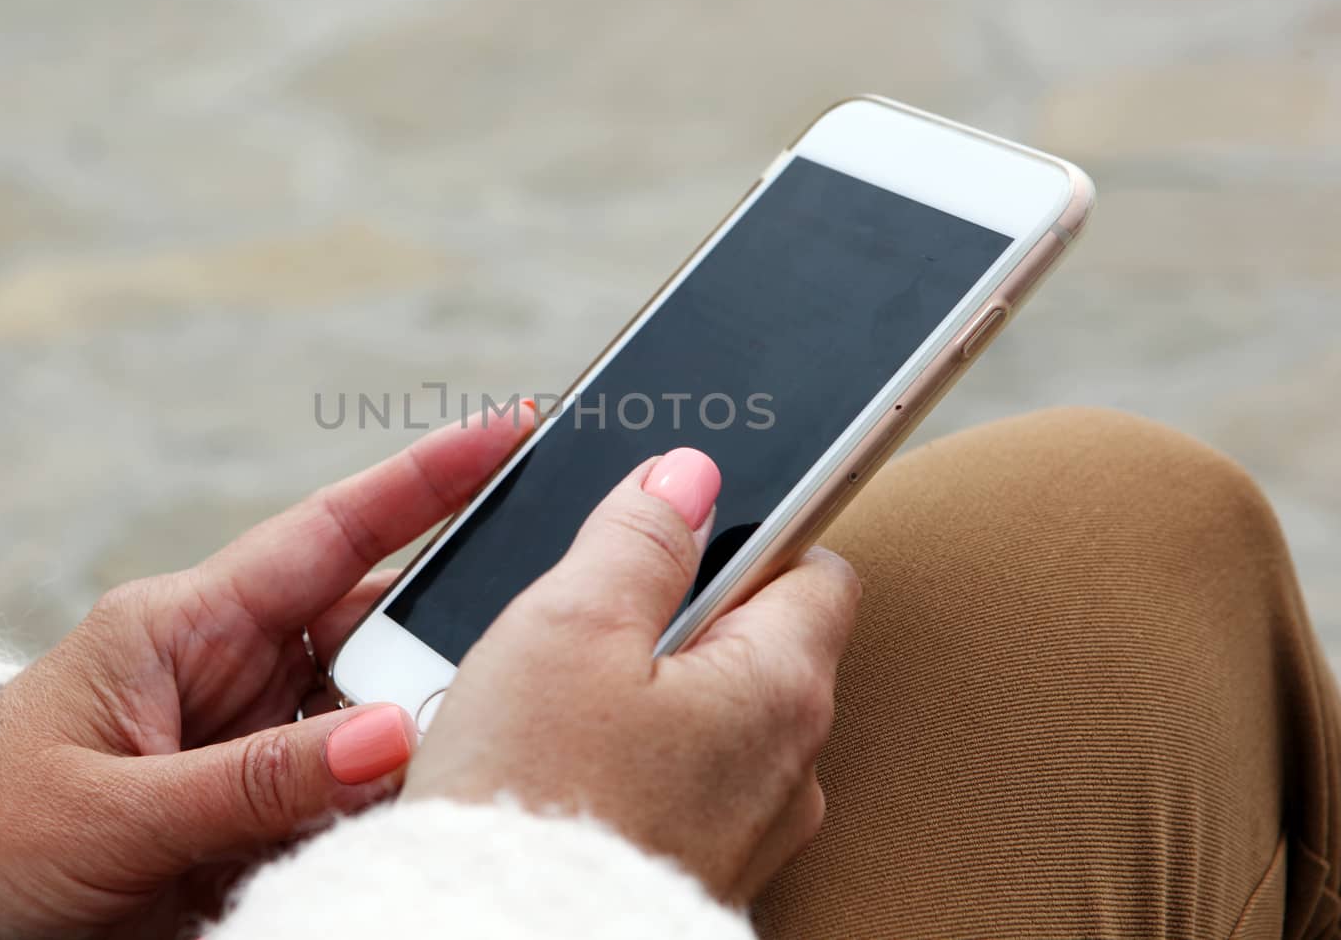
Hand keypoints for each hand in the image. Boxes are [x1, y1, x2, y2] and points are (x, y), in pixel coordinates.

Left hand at [0, 408, 533, 938]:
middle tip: (520, 656)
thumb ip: (255, 780)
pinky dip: (384, 800)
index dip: (423, 477)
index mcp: (183, 626)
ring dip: (418, 737)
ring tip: (457, 763)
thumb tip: (394, 738)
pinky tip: (410, 812)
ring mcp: (247, 735)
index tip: (507, 427)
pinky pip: (347, 788)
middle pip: (372, 632)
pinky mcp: (255, 803)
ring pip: (372, 715)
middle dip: (446, 641)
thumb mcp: (116, 810)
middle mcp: (230, 668)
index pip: (327, 534)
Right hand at [406, 448, 859, 902]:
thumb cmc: (531, 798)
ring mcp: (750, 832)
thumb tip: (687, 476)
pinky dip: (636, 763)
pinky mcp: (700, 873)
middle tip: (590, 629)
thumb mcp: (571, 624)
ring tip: (560, 707)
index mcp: (780, 687)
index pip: (817, 567)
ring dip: (647, 695)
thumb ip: (640, 537)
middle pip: (756, 643)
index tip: (686, 529)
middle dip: (678, 619)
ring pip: (712, 717)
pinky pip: (681, 786)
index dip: (752, 533)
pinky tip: (567, 768)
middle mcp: (790, 767)